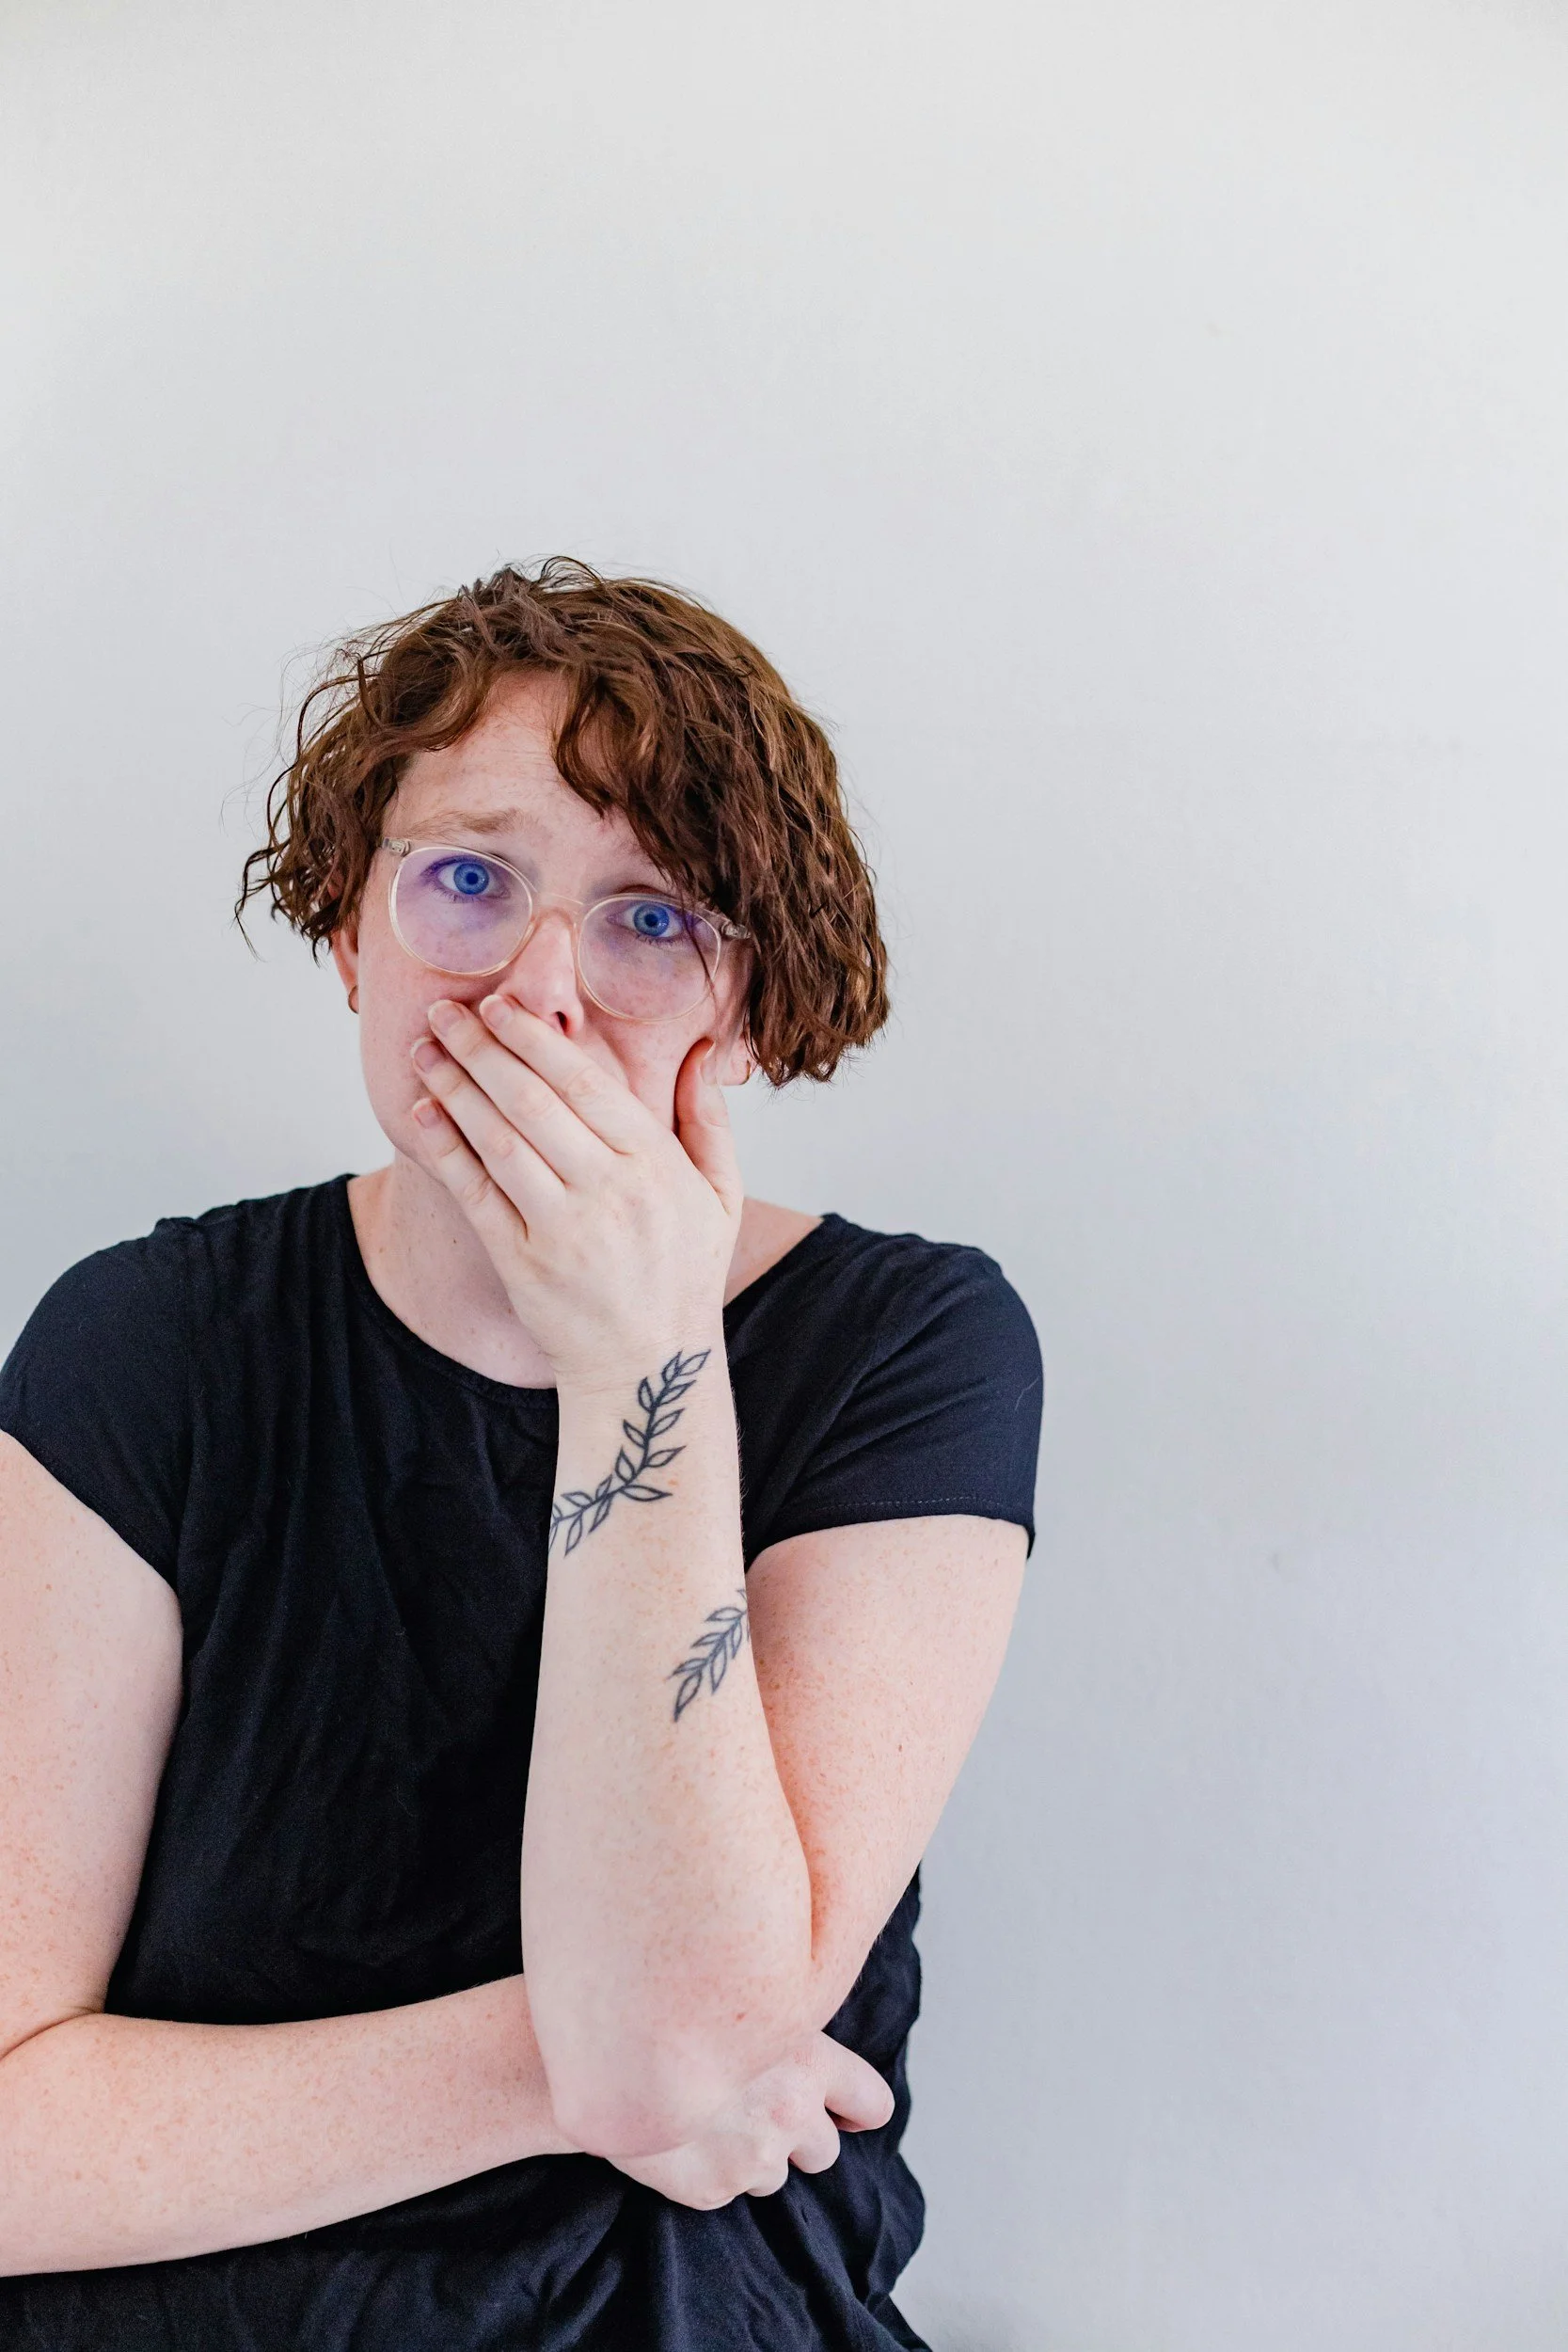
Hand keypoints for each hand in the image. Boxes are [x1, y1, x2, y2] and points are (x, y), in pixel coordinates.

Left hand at [407, 996, 742, 1385]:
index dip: (534, 1039)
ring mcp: (561, 1229)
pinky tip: (425, 1113)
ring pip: (498, 1141)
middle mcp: (607, 1192)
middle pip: (532, 1102)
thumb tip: (703, 1049)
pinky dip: (446, 1149)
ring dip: (455, 1090)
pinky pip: (476, 1193)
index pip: (585, 1084)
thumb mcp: (720, 1194)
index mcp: (654, 1165)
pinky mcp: (522, 1262)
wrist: (648, 1364)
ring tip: (425, 1051)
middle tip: (446, 1012)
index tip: (498, 1005)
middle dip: (482, 1049)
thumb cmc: (683, 1272)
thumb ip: (707, 1119)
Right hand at [604, 2032, 895, 2210]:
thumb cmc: (669, 2006)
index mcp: (809, 2058)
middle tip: (762, 2111)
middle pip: (826, 2151)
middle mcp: (790, 2111)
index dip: (857, 2110)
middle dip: (800, 2137)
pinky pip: (727, 2191)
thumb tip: (813, 2050)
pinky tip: (681, 2137)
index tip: (843, 2111)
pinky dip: (710, 2172)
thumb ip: (786, 2030)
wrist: (590, 2049)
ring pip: (776, 2177)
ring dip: (754, 2155)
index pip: (873, 2104)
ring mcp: (751, 2156)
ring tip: (712, 2119)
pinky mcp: (713, 2189)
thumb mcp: (746, 1997)